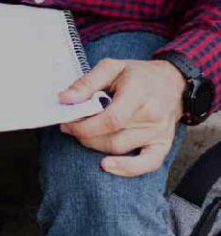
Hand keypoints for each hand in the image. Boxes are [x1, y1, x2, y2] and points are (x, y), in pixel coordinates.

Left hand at [58, 58, 184, 176]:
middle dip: (85, 135)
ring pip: (121, 148)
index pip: (111, 119)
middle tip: (70, 127)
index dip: (85, 126)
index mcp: (138, 93)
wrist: (171, 82)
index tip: (67, 123)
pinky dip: (127, 169)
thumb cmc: (137, 74)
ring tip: (83, 135)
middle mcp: (151, 115)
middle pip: (113, 136)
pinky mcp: (163, 144)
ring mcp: (159, 133)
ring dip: (96, 145)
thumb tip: (65, 99)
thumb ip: (87, 83)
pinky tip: (107, 166)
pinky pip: (148, 164)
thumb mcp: (110, 67)